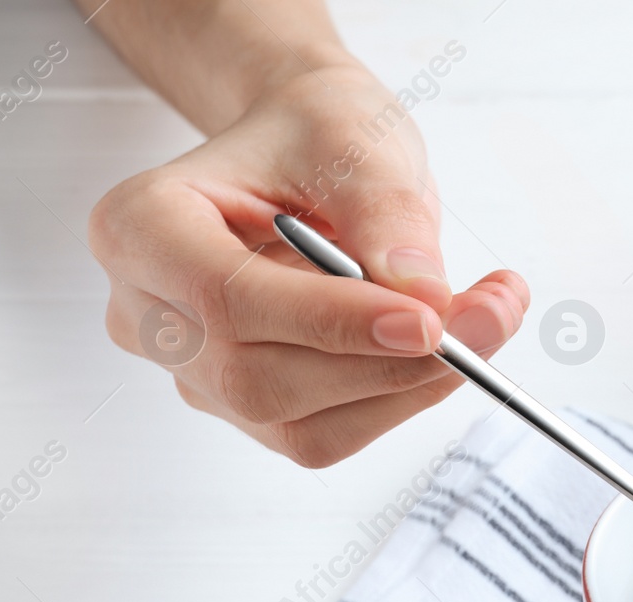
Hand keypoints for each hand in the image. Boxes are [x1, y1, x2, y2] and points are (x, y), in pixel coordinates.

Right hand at [88, 58, 527, 467]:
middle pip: (262, 379)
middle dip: (389, 363)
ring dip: (410, 389)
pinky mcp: (251, 408)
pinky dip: (402, 400)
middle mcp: (151, 314)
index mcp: (142, 228)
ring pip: (301, 425)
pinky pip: (329, 434)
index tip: (430, 320)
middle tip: (491, 317)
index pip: (229, 300)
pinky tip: (451, 349)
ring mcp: (197, 372)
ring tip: (488, 319)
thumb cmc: (316, 134)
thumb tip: (426, 298)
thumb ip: (386, 214)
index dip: (333, 322)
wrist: (312, 154)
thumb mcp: (356, 140)